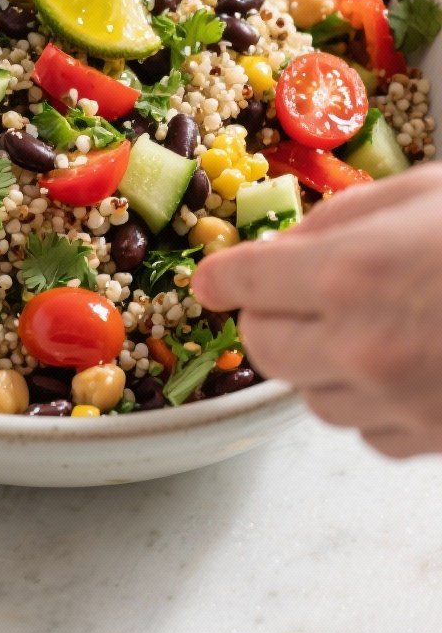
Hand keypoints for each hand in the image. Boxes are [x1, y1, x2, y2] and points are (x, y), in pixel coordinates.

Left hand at [191, 164, 441, 457]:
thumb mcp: (426, 192)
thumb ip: (345, 219)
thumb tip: (287, 247)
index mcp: (353, 272)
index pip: (245, 284)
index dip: (222, 279)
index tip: (213, 280)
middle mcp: (362, 346)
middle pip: (263, 348)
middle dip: (267, 317)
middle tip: (293, 293)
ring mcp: (398, 402)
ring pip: (310, 395)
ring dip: (321, 359)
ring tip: (371, 321)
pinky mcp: (431, 440)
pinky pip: (365, 429)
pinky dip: (369, 399)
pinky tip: (409, 363)